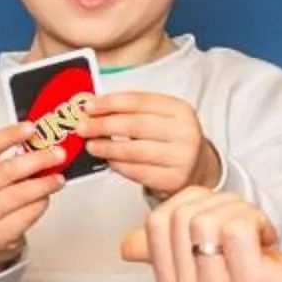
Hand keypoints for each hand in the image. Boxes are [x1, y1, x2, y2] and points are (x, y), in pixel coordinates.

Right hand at [0, 121, 70, 272]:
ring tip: (58, 179)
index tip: (31, 128)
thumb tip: (44, 144)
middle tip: (58, 154)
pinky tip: (45, 198)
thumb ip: (10, 161)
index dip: (9, 136)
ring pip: (20, 195)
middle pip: (8, 171)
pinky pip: (26, 215)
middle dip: (38, 160)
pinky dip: (40, 204)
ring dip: (44, 184)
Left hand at [82, 90, 218, 198]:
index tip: (89, 105)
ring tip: (91, 145)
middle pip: (134, 125)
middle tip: (82, 127)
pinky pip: (137, 172)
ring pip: (134, 151)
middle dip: (103, 125)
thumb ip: (133, 111)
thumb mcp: (161, 117)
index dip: (110, 103)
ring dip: (107, 147)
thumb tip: (95, 108)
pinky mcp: (173, 180)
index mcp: (180, 109)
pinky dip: (118, 165)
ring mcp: (181, 158)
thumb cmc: (171, 139)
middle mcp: (185, 132)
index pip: (139, 101)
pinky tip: (108, 160)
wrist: (198, 167)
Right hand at [120, 189, 281, 281]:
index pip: (154, 224)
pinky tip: (270, 241)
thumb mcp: (215, 279)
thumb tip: (128, 243)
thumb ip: (174, 259)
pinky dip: (257, 219)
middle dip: (215, 202)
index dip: (191, 202)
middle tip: (245, 222)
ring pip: (205, 218)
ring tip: (259, 234)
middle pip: (176, 215)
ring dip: (240, 210)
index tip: (222, 219)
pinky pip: (236, 225)